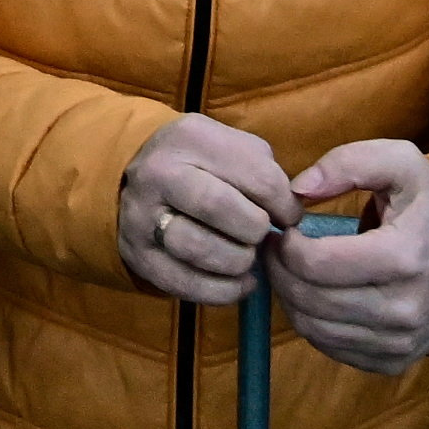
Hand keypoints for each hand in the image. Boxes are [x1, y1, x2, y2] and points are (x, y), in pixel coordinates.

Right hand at [115, 112, 302, 303]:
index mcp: (191, 138)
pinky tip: (239, 283)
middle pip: (218, 207)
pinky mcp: (138, 256)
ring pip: (198, 247)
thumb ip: (265, 172)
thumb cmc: (202, 166)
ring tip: (247, 258)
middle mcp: (159, 172)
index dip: (284, 204)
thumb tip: (291, 214)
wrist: (137, 181)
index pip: (256, 175)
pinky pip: (185, 283)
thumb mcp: (232, 149)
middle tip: (261, 235)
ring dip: (237, 261)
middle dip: (254, 229)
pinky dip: (222, 291)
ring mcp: (141, 216)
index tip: (289, 217)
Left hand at [272, 138, 428, 376]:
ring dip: (291, 299)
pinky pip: (332, 349)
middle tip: (278, 251)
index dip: (286, 247)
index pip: (315, 264)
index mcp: (402, 257)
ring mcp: (400, 342)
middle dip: (280, 272)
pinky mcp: (394, 361)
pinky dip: (313, 324)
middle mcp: (403, 309)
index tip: (285, 231)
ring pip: (314, 330)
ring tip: (293, 271)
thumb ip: (347, 163)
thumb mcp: (401, 163)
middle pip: (309, 301)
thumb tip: (298, 191)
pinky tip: (317, 296)